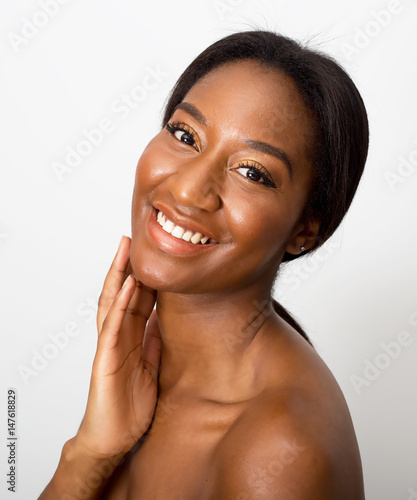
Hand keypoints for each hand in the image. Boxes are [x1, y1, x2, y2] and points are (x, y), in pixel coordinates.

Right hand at [75, 235, 160, 458]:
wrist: (114, 437)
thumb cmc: (130, 404)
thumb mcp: (150, 365)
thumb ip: (153, 342)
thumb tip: (163, 319)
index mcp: (130, 338)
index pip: (136, 300)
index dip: (142, 277)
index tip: (151, 255)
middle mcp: (118, 336)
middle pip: (121, 294)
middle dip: (126, 267)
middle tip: (131, 239)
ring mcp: (110, 345)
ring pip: (113, 303)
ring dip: (119, 274)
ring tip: (125, 249)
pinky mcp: (105, 359)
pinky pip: (113, 326)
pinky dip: (120, 303)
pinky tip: (127, 285)